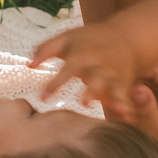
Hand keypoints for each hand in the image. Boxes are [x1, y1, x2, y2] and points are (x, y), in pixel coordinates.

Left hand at [31, 18, 149, 116]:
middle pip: (96, 78)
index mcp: (83, 54)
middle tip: (84, 103)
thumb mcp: (66, 38)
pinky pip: (126, 96)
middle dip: (91, 90)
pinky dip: (127, 107)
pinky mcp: (124, 83)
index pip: (68, 69)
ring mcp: (114, 75)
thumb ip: (46, 49)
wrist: (124, 37)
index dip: (55, 83)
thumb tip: (29, 65)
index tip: (42, 98)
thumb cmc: (88, 40)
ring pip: (115, 87)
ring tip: (116, 111)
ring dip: (115, 99)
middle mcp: (100, 65)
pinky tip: (128, 120)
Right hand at [118, 57, 157, 157]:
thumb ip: (146, 111)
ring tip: (113, 88)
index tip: (110, 83)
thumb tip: (138, 89)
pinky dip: (130, 74)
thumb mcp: (152, 132)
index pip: (151, 66)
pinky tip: (120, 87)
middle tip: (107, 85)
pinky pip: (143, 64)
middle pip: (148, 60)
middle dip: (127, 70)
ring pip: (144, 60)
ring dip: (128, 72)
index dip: (129, 70)